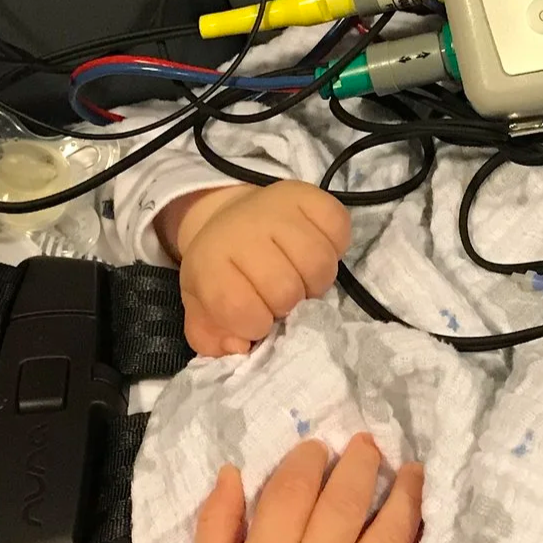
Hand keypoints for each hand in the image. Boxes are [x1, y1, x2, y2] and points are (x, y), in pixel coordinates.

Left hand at [162, 180, 349, 356]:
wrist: (231, 219)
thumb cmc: (223, 272)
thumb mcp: (204, 308)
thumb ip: (212, 338)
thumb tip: (240, 346)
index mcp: (211, 261)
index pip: (241, 308)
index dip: (255, 324)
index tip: (255, 317)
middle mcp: (244, 230)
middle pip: (286, 289)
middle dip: (287, 305)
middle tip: (280, 298)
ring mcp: (279, 209)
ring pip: (319, 264)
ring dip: (315, 282)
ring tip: (300, 278)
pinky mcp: (310, 195)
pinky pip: (339, 230)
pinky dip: (335, 247)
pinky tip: (316, 250)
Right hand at [186, 435, 421, 542]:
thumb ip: (218, 520)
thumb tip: (235, 470)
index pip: (296, 488)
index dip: (309, 459)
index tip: (318, 447)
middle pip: (348, 500)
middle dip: (361, 462)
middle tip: (369, 444)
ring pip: (391, 533)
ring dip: (405, 494)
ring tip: (412, 471)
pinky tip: (424, 526)